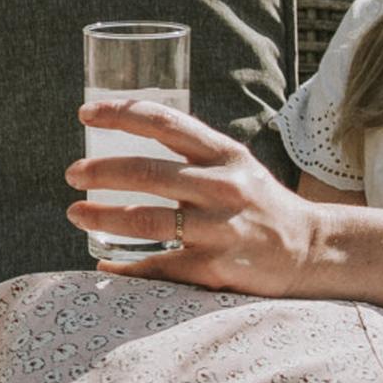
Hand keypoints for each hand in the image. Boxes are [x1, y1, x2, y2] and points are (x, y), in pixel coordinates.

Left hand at [67, 97, 327, 294]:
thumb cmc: (259, 203)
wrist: (311, 250)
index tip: (85, 114)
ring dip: (102, 217)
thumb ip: (191, 152)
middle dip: (100, 172)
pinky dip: (125, 269)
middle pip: (147, 172)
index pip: (165, 122)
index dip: (121, 114)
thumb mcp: (234, 165)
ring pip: (146, 220)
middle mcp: (222, 186)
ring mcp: (220, 228)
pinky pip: (159, 267)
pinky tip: (105, 268)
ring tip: (76, 214)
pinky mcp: (217, 267)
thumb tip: (128, 136)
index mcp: (223, 154)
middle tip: (71, 174)